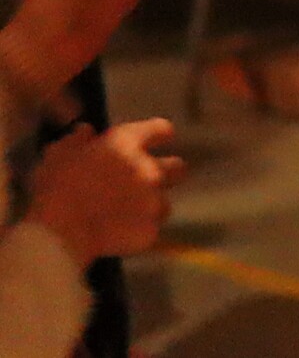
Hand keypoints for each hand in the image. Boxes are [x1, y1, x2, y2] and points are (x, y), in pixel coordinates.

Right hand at [27, 118, 183, 264]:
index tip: (158, 139)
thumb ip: (77, 139)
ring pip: (163, 203)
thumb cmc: (54, 189)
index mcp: (128, 144)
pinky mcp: (151, 231)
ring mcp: (154, 202)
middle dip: (166, 173)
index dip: (158, 134)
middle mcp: (150, 170)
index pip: (160, 129)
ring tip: (125, 217)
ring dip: (149, 207)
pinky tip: (120, 236)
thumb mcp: (58, 155)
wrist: (58, 234)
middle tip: (147, 182)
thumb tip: (87, 132)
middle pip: (177, 168)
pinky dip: (139, 233)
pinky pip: (151, 230)